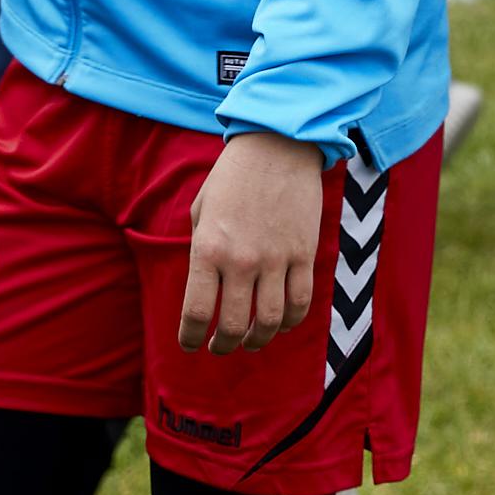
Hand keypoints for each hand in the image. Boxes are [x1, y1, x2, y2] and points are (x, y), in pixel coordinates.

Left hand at [177, 130, 324, 352]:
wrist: (277, 146)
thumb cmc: (232, 177)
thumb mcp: (202, 209)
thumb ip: (202, 250)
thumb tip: (206, 287)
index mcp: (208, 248)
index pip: (196, 311)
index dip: (191, 337)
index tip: (190, 345)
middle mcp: (241, 259)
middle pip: (233, 325)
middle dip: (223, 345)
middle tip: (219, 348)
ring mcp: (276, 259)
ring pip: (270, 322)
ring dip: (258, 340)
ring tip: (249, 342)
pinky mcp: (304, 254)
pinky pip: (300, 303)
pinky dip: (290, 322)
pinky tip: (280, 324)